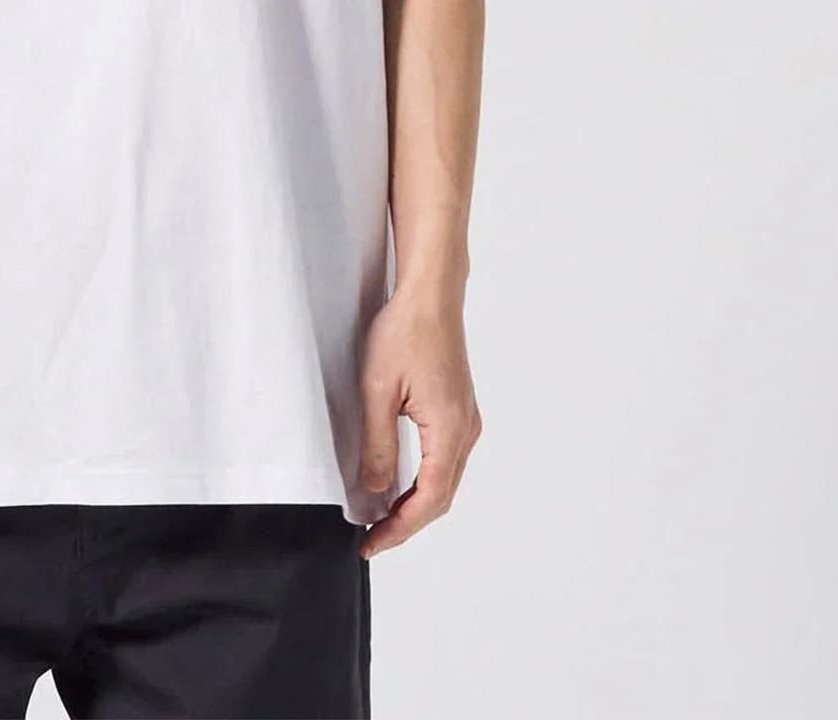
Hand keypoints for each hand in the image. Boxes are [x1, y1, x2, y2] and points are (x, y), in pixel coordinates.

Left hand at [354, 287, 482, 559]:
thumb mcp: (377, 390)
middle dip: (407, 523)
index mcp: (449, 431)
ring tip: (382, 516)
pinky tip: (401, 482)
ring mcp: (466, 421)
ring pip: (445, 480)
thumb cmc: (405, 332)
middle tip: (372, 537)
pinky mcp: (459, 410)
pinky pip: (445, 460)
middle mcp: (466, 431)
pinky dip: (424, 481)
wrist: (431, 295)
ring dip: (416, 504)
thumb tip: (376, 490)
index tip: (371, 543)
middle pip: (441, 497)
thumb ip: (378, 445)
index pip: (428, 501)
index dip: (399, 529)